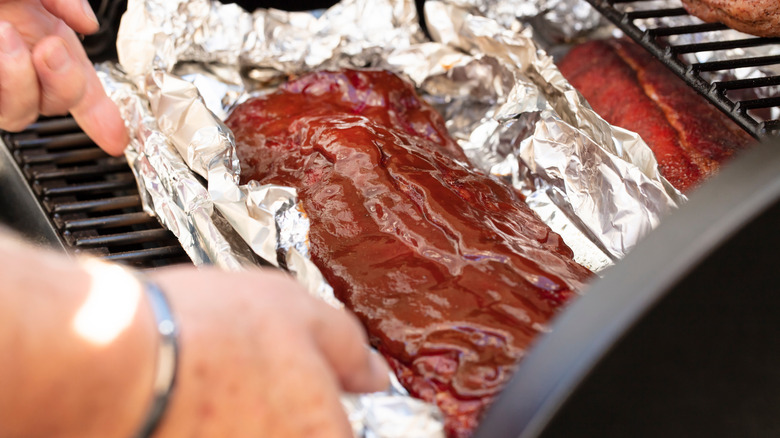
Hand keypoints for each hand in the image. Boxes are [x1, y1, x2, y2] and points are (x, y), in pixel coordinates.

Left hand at [0, 0, 127, 153]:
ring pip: (18, 114)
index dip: (101, 112)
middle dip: (64, 84)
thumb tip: (84, 23)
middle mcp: (12, 59)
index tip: (116, 138)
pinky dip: (0, 81)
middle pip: (54, 102)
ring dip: (19, 82)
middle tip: (50, 51)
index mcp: (36, 33)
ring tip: (4, 38)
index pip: (77, 80)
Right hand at [149, 266, 389, 437]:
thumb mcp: (300, 308)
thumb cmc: (208, 330)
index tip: (299, 389)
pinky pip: (217, 433)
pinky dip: (211, 424)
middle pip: (297, 434)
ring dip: (244, 419)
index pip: (346, 430)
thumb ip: (348, 345)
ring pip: (255, 432)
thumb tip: (374, 372)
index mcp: (326, 433)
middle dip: (280, 414)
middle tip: (250, 381)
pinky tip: (192, 402)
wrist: (118, 359)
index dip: (325, 405)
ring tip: (216, 387)